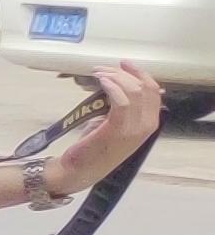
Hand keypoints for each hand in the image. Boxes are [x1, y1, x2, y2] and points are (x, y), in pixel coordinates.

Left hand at [42, 70, 160, 192]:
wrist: (80, 170)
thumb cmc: (94, 147)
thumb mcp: (113, 124)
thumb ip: (121, 107)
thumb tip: (116, 84)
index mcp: (149, 123)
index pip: (154, 91)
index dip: (140, 74)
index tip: (124, 64)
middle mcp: (147, 125)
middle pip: (144, 88)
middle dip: (123, 73)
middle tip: (103, 69)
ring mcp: (134, 129)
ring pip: (133, 91)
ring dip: (114, 77)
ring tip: (97, 73)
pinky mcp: (117, 130)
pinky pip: (121, 101)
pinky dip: (112, 87)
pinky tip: (102, 81)